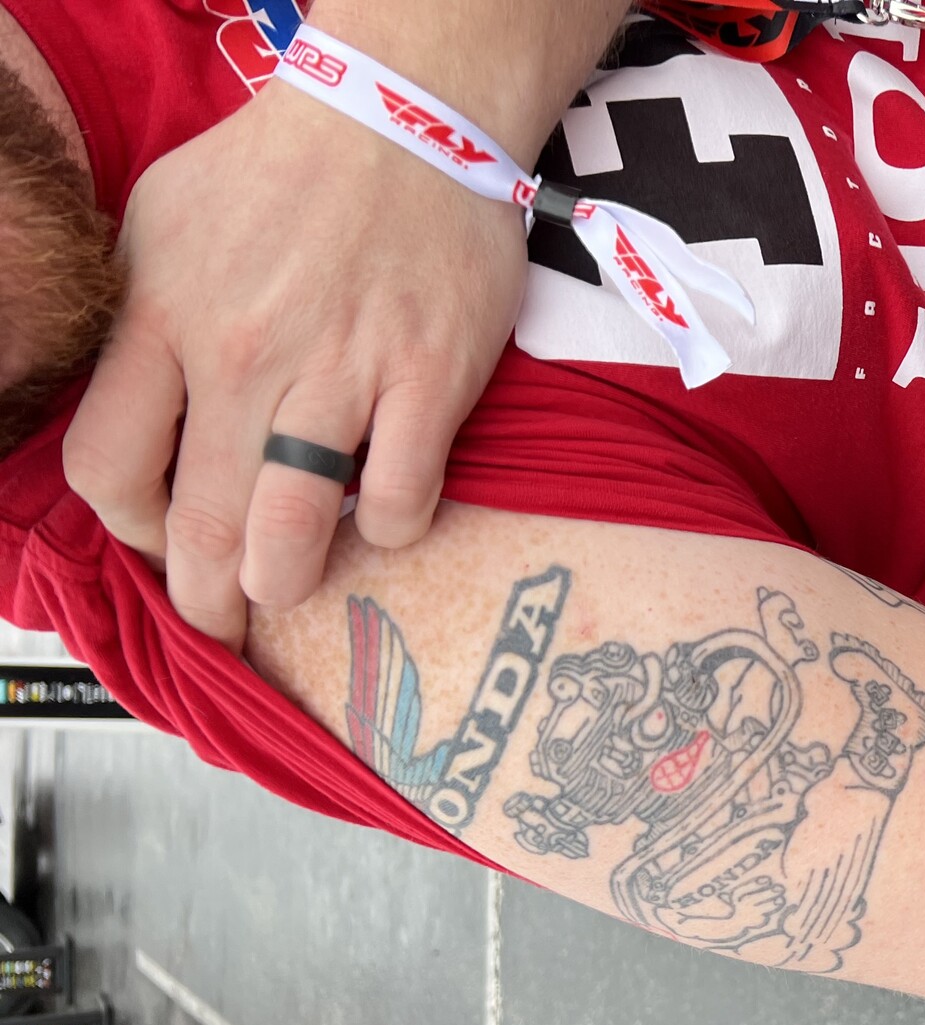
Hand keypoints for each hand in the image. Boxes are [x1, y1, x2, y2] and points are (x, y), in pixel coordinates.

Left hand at [63, 83, 526, 649]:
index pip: (107, 468)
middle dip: (209, 597)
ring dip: (287, 584)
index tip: (160, 539)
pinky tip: (387, 517)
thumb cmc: (284, 175)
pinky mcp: (429, 380)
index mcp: (162, 313)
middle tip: (226, 612)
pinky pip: (400, 500)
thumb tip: (137, 422)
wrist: (403, 124)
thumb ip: (140, 328)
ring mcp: (339, 370)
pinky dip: (392, 531)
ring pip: (294, 531)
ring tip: (291, 589)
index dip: (129, 530)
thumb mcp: (162, 228)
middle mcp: (241, 351)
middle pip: (200, 523)